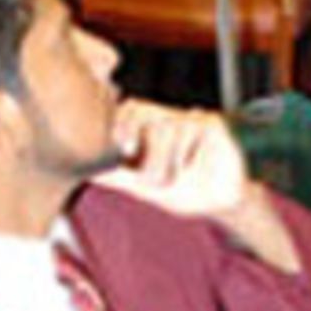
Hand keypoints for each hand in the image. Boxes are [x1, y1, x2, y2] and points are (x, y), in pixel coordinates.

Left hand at [97, 100, 300, 268]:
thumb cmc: (184, 191)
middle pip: (140, 107)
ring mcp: (190, 120)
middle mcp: (169, 120)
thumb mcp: (146, 188)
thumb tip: (89, 174)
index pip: (128, 111)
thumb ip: (119, 178)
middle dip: (131, 129)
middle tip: (129, 151)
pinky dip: (183, 152)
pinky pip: (190, 127)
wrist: (221, 203)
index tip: (119, 147)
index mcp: (151, 131)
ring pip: (164, 124)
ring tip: (166, 179)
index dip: (119, 123)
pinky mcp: (211, 125)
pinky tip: (189, 166)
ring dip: (160, 157)